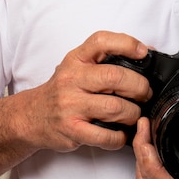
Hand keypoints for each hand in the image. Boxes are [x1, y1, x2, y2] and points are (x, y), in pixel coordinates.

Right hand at [26, 31, 152, 152]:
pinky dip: (119, 137)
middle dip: (139, 86)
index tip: (143, 53)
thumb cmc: (62, 89)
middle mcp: (71, 79)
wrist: (31, 116)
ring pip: (114, 107)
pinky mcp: (71, 129)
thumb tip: (146, 52)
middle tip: (145, 93)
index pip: (101, 42)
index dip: (126, 44)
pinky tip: (120, 133)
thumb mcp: (79, 66)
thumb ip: (107, 58)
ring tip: (134, 114)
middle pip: (114, 77)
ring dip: (133, 113)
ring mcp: (70, 105)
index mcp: (76, 59)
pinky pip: (104, 136)